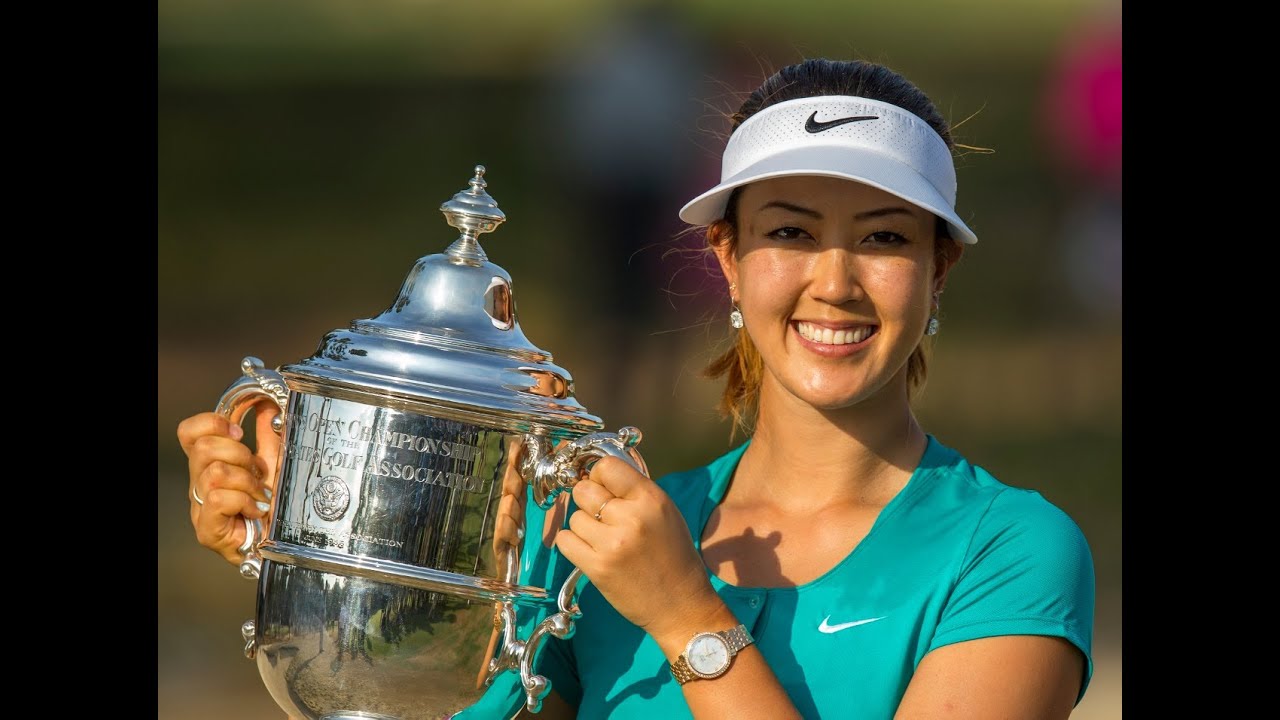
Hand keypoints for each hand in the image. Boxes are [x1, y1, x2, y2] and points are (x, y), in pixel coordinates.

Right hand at [176, 402, 281, 564]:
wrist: (281, 544)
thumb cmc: (275, 507)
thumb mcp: (274, 463)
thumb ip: (268, 435)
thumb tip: (267, 404)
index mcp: (210, 464)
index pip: (189, 432)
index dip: (211, 423)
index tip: (239, 431)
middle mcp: (199, 483)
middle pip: (203, 448)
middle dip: (240, 454)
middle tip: (258, 472)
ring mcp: (199, 507)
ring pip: (214, 472)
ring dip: (247, 481)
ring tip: (260, 494)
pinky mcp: (206, 528)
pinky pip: (217, 498)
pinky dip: (244, 501)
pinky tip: (256, 510)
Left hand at [555, 457, 725, 649]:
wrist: (681, 606)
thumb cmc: (674, 558)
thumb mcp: (666, 514)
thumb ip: (635, 494)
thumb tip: (598, 478)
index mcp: (652, 499)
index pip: (607, 467)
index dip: (598, 476)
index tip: (602, 488)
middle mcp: (632, 517)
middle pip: (583, 490)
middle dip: (588, 501)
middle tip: (602, 517)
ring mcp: (613, 544)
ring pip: (574, 518)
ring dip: (584, 528)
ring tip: (605, 541)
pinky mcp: (597, 568)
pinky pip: (565, 541)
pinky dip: (573, 545)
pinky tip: (591, 552)